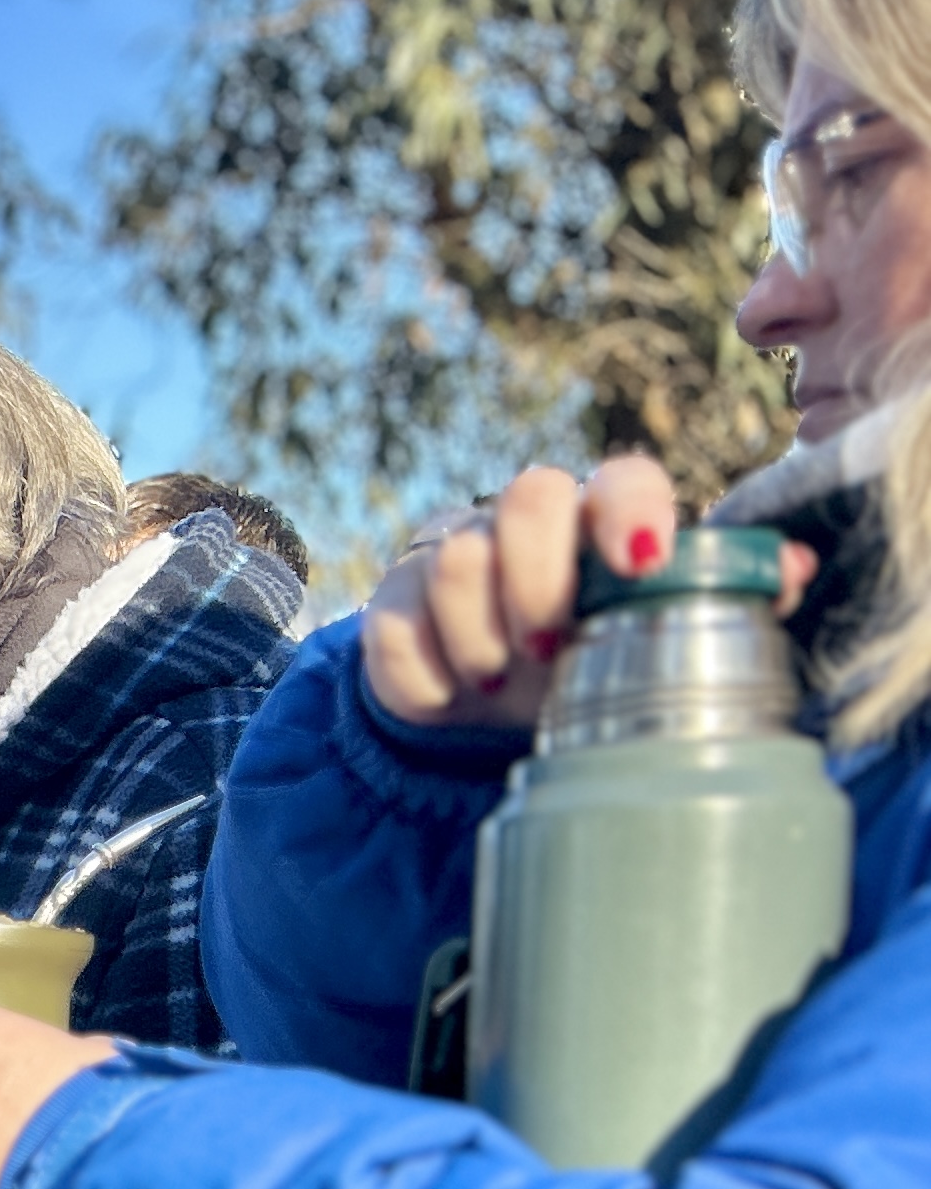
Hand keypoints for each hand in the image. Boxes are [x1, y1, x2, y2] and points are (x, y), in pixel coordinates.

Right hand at [360, 458, 813, 731]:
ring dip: (481, 640)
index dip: (630, 513)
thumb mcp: (654, 645)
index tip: (639, 565)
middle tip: (547, 649)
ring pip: (457, 563)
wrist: (488, 710)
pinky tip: (454, 694)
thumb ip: (725, 601)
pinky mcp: (393, 602)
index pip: (621, 478)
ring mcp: (452, 553)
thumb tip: (794, 569)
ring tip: (500, 678)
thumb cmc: (588, 667)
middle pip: (527, 497)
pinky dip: (430, 678)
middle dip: (540, 581)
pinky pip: (399, 630)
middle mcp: (525, 521)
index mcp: (600, 520)